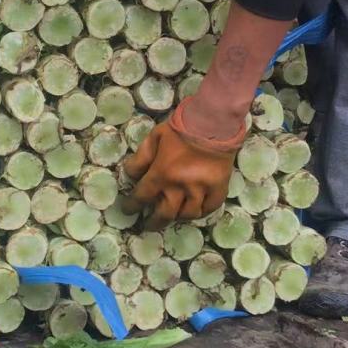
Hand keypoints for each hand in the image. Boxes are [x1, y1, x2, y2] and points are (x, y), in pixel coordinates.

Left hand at [123, 98, 246, 227]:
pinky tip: (193, 210)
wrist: (213, 122)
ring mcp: (201, 190)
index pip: (142, 196)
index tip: (129, 210)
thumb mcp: (154, 137)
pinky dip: (199, 212)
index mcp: (162, 173)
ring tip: (172, 215)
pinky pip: (208, 209)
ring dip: (176, 216)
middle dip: (153, 222)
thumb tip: (130, 175)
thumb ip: (140, 158)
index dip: (132, 205)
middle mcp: (180, 187)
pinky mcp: (218, 189)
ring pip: (187, 215)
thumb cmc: (181, 128)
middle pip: (164, 214)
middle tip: (149, 225)